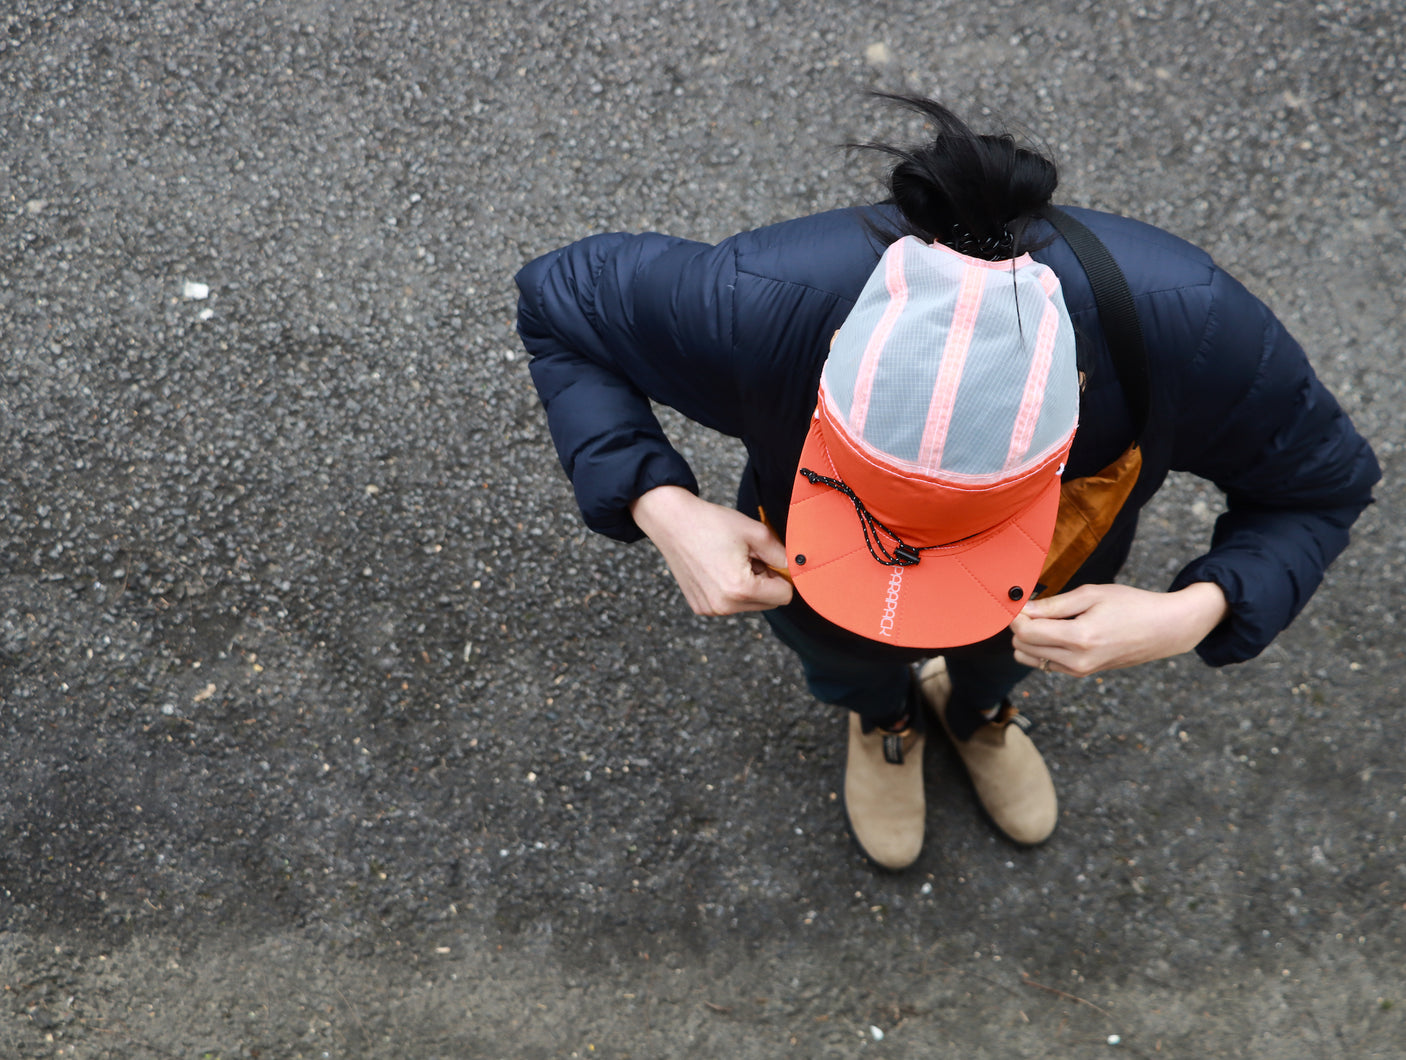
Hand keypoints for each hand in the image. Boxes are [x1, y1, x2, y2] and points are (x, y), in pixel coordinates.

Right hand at [630, 485, 793, 615]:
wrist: (672, 521)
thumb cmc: (712, 523)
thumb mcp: (756, 532)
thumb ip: (782, 555)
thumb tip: (796, 569)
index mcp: (740, 589)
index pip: (784, 596)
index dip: (783, 576)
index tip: (770, 559)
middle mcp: (724, 606)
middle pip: (768, 603)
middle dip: (766, 582)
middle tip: (749, 557)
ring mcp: (710, 609)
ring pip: (750, 605)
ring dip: (750, 587)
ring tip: (733, 561)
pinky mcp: (701, 607)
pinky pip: (730, 605)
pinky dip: (732, 590)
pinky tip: (719, 568)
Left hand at [1009, 582, 1227, 676]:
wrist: (1164, 630)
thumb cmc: (1131, 605)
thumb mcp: (1092, 594)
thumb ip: (1054, 604)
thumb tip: (1023, 608)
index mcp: (1080, 638)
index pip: (1026, 633)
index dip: (1016, 616)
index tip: (1019, 601)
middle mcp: (1077, 661)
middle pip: (1023, 647)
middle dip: (1020, 626)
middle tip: (1034, 607)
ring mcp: (1079, 671)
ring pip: (1030, 658)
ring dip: (1029, 639)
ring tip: (1046, 619)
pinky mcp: (1081, 674)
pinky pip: (1045, 663)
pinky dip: (1042, 648)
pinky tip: (1057, 631)